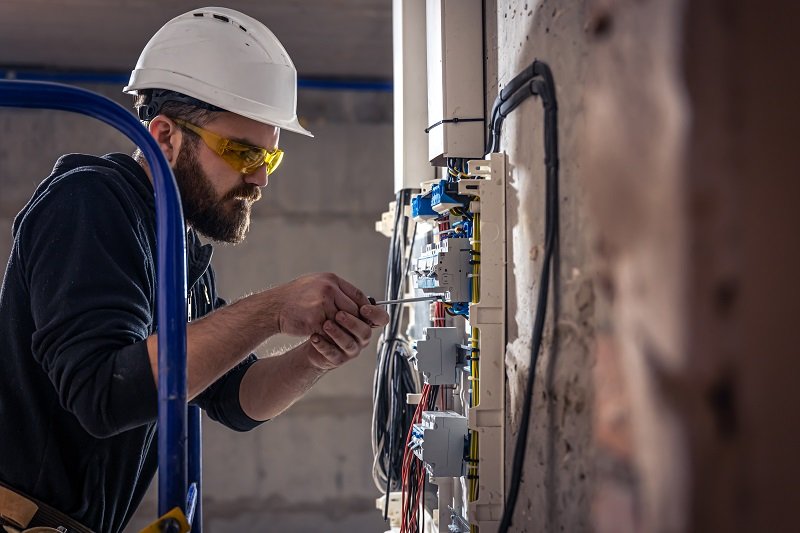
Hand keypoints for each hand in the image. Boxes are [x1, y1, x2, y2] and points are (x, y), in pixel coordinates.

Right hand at [270, 272, 384, 337]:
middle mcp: (328, 289)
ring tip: (340, 334)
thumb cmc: (295, 297)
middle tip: (353, 329)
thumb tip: (358, 301)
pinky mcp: (314, 320)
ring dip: (342, 330)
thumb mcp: (317, 284)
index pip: (357, 295)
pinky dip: (331, 336)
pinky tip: (328, 338)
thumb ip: (336, 290)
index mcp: (331, 280)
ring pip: (343, 322)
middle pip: (353, 310)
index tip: (366, 316)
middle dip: (354, 321)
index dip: (364, 307)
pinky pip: (330, 332)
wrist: (273, 307)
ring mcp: (322, 304)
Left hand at [306, 303, 388, 369]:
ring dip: (337, 333)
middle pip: (365, 332)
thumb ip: (347, 299)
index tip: (363, 308)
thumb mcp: (338, 305)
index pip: (381, 319)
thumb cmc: (328, 319)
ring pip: (349, 343)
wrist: (313, 336)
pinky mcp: (337, 359)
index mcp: (365, 322)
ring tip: (326, 324)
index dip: (375, 314)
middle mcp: (361, 338)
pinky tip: (315, 337)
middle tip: (339, 314)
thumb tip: (346, 288)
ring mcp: (350, 350)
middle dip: (352, 323)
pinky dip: (323, 345)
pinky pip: (332, 353)